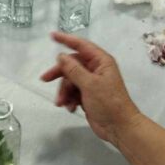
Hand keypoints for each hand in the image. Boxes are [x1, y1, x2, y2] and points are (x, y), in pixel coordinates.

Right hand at [39, 31, 141, 146]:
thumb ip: (74, 69)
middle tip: (44, 79)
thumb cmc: (108, 102)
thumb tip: (61, 56)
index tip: (52, 35)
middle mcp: (96, 69)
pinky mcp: (88, 96)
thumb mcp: (90, 84)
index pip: (81, 45)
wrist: (119, 128)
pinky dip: (69, 99)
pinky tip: (70, 108)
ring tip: (62, 103)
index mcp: (101, 61)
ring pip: (70, 81)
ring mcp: (91, 83)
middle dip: (60, 74)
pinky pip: (73, 92)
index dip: (66, 39)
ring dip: (64, 91)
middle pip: (72, 65)